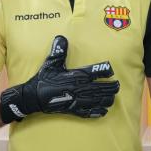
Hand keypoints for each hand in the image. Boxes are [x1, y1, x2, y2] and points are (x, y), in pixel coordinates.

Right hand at [0, 35, 119, 122]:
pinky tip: (104, 111)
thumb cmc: (43, 79)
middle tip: (118, 85)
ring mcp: (76, 101)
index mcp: (74, 76)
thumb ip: (58, 51)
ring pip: (96, 101)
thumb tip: (61, 37)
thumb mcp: (50, 63)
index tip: (111, 70)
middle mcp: (77, 89)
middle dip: (110, 87)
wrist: (33, 97)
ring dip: (106, 99)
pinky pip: (88, 113)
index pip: (93, 72)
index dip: (103, 71)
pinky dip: (97, 112)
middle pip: (99, 88)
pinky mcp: (72, 110)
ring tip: (113, 97)